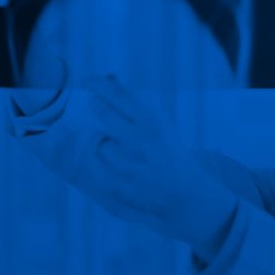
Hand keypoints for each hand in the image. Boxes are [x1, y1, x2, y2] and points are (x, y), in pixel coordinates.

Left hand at [76, 75, 238, 257]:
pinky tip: (120, 170)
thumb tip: (109, 78)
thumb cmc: (170, 155)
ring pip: (100, 144)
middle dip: (97, 109)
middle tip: (97, 109)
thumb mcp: (162, 127)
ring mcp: (129, 166)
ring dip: (106, 146)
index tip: (87, 81)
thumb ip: (136, 106)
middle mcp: (141, 141)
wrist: (187, 196)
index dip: (99, 84)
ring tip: (123, 153)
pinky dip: (105, 166)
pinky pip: (97, 167)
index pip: (120, 95)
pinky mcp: (118, 187)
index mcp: (154, 123)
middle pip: (103, 114)